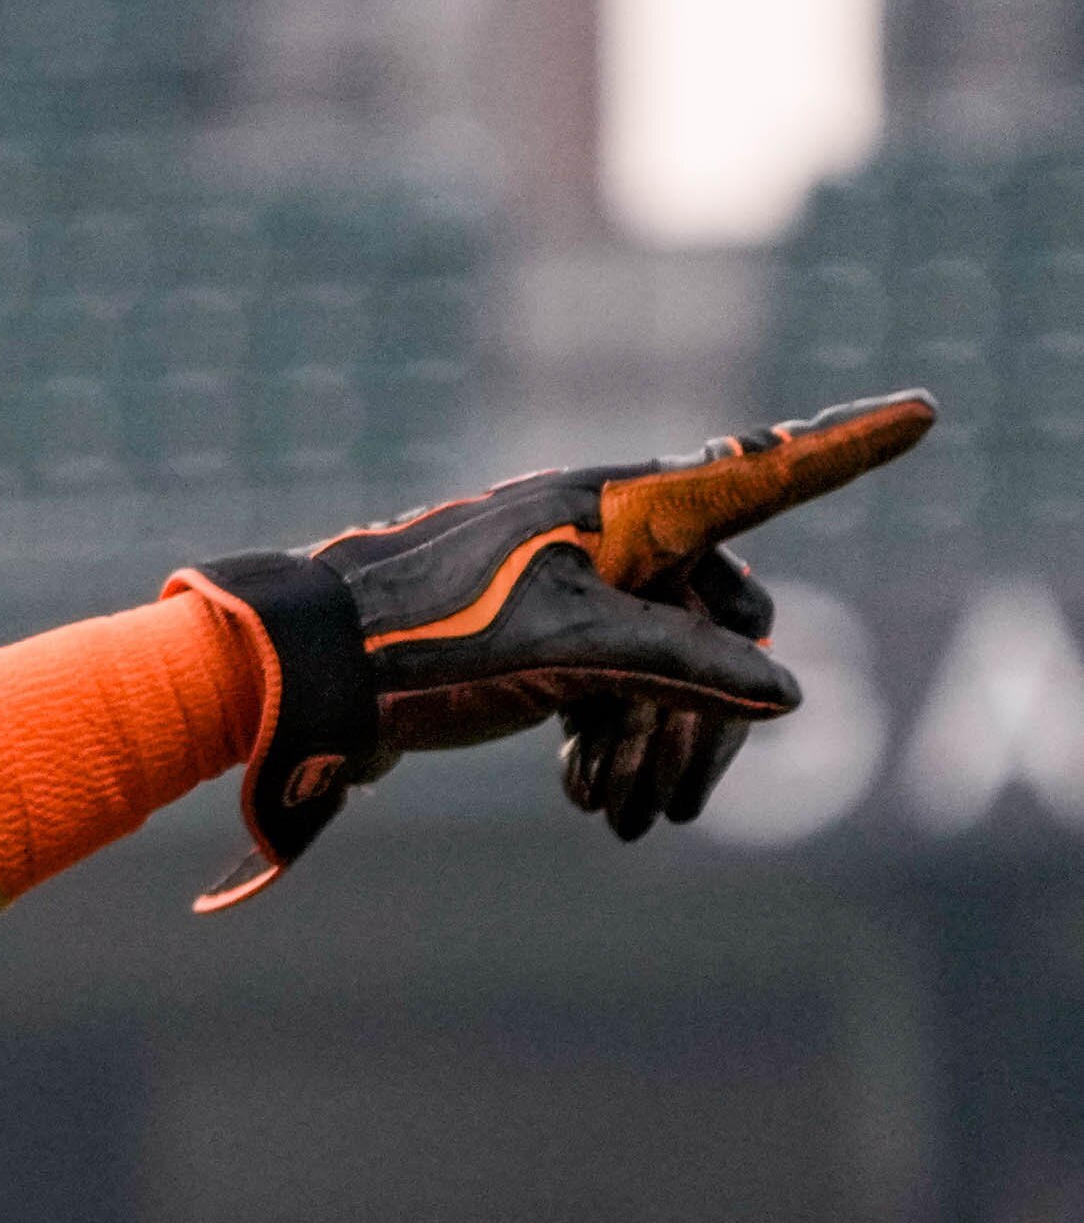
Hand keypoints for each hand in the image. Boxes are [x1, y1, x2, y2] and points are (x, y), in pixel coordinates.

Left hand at [168, 390, 934, 906]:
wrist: (298, 671)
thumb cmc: (422, 643)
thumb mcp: (564, 653)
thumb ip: (678, 661)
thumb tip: (783, 689)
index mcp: (608, 507)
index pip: (751, 477)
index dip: (840, 448)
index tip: (924, 410)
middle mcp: (590, 529)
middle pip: (710, 596)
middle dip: (708, 693)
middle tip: (687, 779)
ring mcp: (556, 579)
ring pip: (659, 648)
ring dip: (652, 735)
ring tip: (620, 813)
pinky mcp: (522, 631)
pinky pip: (608, 674)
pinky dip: (611, 732)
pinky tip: (587, 790)